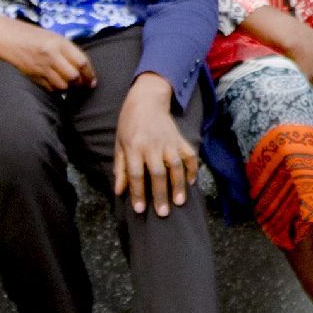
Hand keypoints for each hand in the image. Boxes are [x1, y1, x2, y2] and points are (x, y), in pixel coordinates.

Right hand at [0, 14, 97, 92]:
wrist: (2, 35)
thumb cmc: (27, 33)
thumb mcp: (50, 36)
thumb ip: (65, 49)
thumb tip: (80, 66)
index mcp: (58, 42)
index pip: (81, 61)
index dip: (90, 73)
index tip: (92, 80)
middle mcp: (51, 55)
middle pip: (74, 76)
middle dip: (81, 84)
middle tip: (84, 87)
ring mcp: (41, 66)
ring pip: (62, 85)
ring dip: (68, 88)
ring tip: (69, 87)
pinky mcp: (32, 76)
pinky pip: (49, 88)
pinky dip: (55, 90)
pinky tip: (56, 86)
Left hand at [110, 75, 196, 215]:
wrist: (147, 99)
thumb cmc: (129, 123)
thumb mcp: (119, 144)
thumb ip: (120, 168)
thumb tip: (119, 191)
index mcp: (134, 147)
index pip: (136, 174)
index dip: (138, 193)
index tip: (140, 210)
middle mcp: (152, 146)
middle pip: (158, 173)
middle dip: (160, 195)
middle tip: (162, 213)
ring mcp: (169, 142)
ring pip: (176, 166)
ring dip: (178, 185)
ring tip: (179, 202)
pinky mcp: (180, 139)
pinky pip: (189, 155)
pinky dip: (192, 169)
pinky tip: (191, 182)